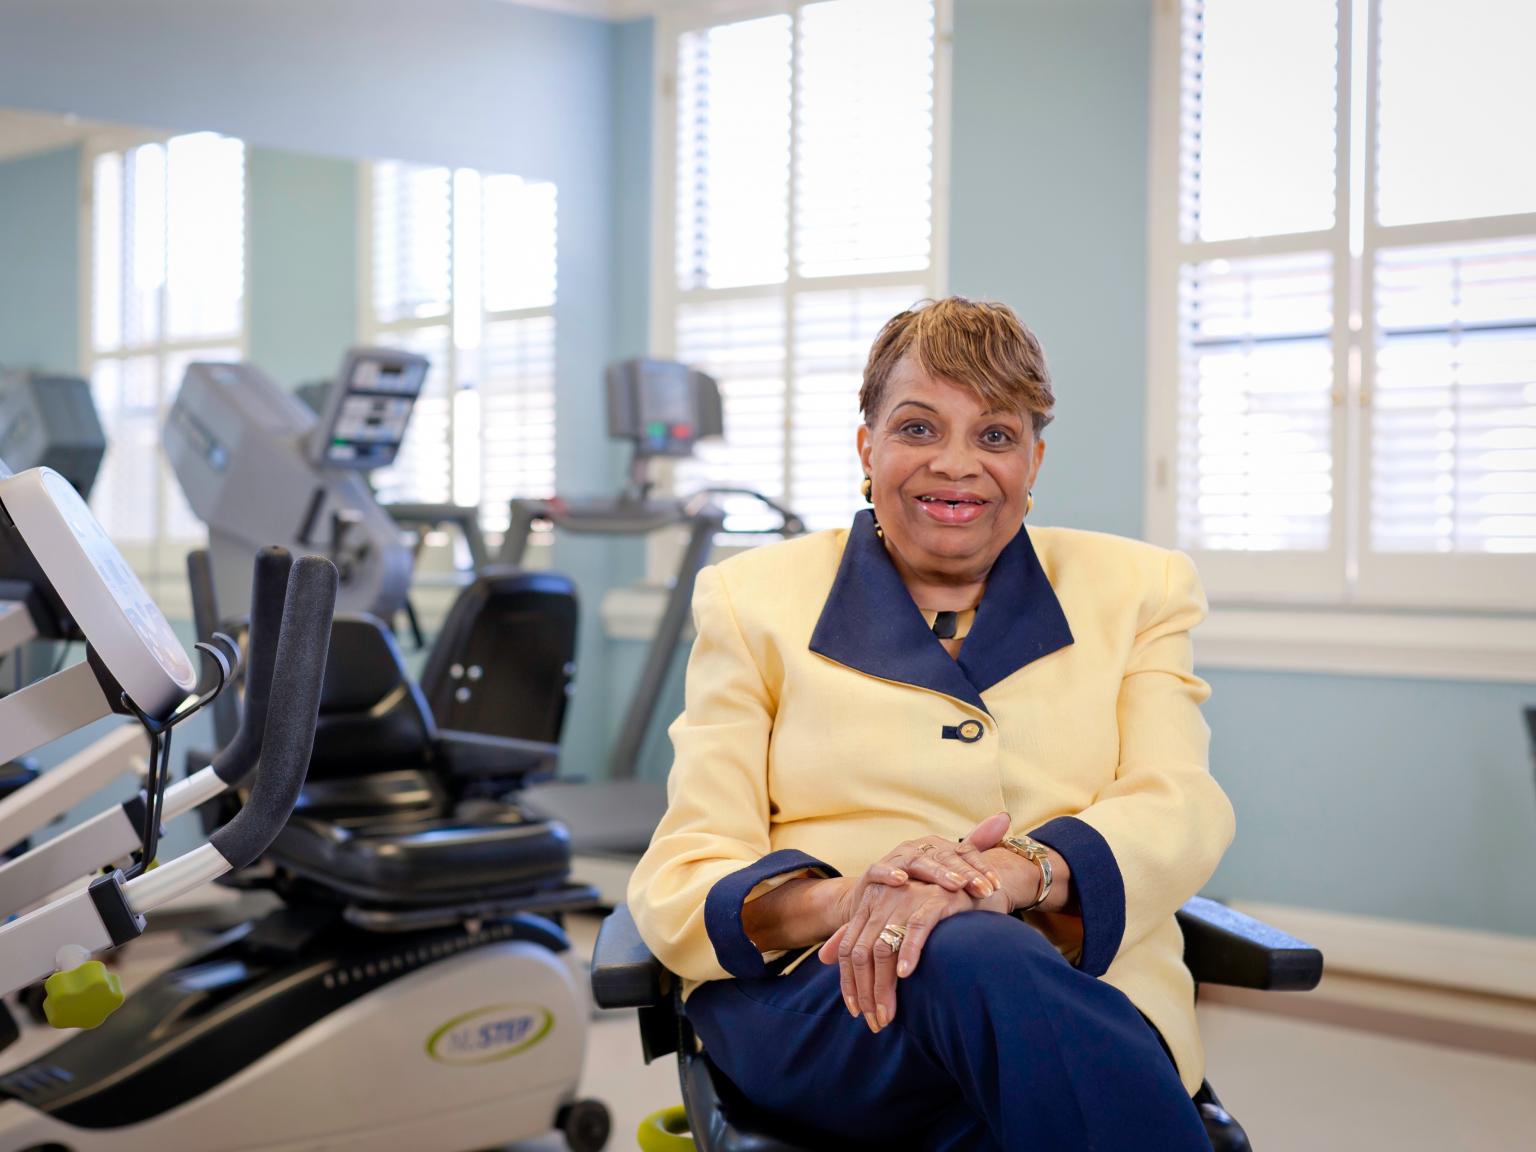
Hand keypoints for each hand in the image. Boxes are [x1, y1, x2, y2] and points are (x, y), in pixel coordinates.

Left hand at [818, 876, 1009, 1033]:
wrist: (968, 883)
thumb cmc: (927, 907)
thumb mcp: (889, 918)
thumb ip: (858, 935)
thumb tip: (823, 958)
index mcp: (870, 906)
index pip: (849, 949)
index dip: (849, 982)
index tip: (856, 1011)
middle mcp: (884, 901)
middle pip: (863, 952)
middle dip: (866, 991)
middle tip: (875, 1022)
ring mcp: (907, 900)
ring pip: (884, 946)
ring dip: (884, 985)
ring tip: (889, 1013)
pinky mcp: (934, 901)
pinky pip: (916, 928)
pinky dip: (909, 952)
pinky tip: (906, 975)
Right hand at [839, 812, 1012, 918]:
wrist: (877, 899)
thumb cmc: (919, 886)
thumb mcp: (947, 868)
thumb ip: (975, 844)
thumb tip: (1004, 817)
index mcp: (938, 848)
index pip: (965, 852)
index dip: (981, 868)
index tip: (997, 886)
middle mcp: (918, 848)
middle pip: (945, 858)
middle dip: (966, 875)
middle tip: (984, 890)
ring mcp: (895, 859)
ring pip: (917, 863)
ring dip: (936, 873)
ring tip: (954, 884)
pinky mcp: (872, 873)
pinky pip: (879, 871)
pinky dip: (888, 874)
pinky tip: (900, 881)